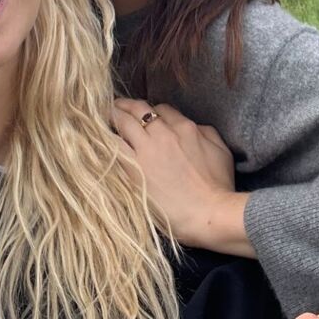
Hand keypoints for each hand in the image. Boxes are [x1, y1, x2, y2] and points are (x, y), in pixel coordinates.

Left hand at [112, 98, 254, 256]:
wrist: (209, 213)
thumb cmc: (219, 186)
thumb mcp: (221, 151)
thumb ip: (206, 133)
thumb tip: (195, 128)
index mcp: (185, 127)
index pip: (161, 109)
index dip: (152, 112)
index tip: (144, 117)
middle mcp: (164, 133)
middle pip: (139, 110)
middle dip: (126, 106)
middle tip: (116, 106)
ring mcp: (146, 150)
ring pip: (123, 123)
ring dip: (113, 117)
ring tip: (105, 117)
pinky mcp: (133, 170)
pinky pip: (113, 148)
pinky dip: (105, 140)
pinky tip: (97, 139)